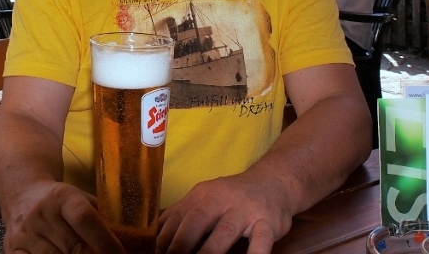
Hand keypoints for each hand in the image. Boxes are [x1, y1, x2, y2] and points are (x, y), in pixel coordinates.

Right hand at [4, 180, 125, 253]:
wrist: (21, 192)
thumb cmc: (60, 200)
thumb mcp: (80, 199)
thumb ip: (102, 218)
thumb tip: (133, 242)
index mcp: (61, 196)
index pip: (85, 219)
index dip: (106, 242)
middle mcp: (40, 213)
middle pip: (73, 248)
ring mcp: (24, 233)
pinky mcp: (12, 250)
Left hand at [155, 173, 292, 253]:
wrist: (274, 181)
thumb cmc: (233, 197)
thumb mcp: (205, 199)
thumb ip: (182, 215)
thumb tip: (154, 236)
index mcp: (201, 194)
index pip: (177, 218)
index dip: (163, 239)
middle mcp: (221, 199)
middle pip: (196, 221)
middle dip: (180, 245)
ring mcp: (245, 210)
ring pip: (224, 232)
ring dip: (209, 252)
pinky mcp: (267, 222)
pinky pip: (260, 242)